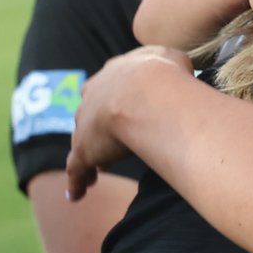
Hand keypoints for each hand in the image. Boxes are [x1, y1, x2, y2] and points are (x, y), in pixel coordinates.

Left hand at [66, 46, 193, 200]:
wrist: (148, 93)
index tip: (126, 113)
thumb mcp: (170, 58)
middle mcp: (93, 97)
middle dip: (100, 126)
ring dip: (93, 154)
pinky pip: (77, 170)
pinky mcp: (84, 150)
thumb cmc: (165, 75)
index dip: (117, 101)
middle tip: (112, 140)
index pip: (109, 89)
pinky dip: (78, 182)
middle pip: (91, 114)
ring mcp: (85, 124)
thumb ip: (167, 64)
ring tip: (101, 170)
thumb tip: (175, 70)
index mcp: (113, 75)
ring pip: (84, 141)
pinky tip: (78, 194)